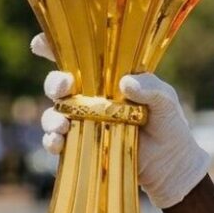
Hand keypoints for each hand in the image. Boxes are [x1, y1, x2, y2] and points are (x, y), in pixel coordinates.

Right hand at [32, 33, 211, 208]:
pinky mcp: (82, 148)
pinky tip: (58, 143)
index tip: (40, 45)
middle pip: (59, 85)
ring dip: (52, 117)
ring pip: (54, 114)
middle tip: (64, 87)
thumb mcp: (167, 102)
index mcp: (107, 80)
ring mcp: (84, 124)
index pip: (78, 59)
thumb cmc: (170, 127)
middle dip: (54, 83)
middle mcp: (90, 99)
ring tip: (63, 124)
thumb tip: (125, 82)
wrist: (172, 167)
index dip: (54, 48)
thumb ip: (152, 89)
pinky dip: (52, 142)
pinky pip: (58, 144)